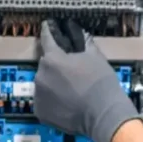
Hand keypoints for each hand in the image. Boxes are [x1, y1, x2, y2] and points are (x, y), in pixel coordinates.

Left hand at [35, 20, 140, 141]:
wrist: (103, 115)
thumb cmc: (101, 84)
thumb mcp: (96, 57)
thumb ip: (84, 44)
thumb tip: (81, 35)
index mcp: (52, 58)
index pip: (46, 39)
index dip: (48, 31)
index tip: (47, 26)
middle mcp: (40, 75)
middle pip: (45, 65)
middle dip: (55, 66)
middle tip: (71, 73)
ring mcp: (39, 95)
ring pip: (44, 84)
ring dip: (53, 84)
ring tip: (69, 92)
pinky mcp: (40, 112)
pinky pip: (44, 102)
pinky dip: (52, 102)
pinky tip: (66, 104)